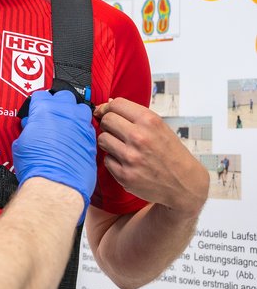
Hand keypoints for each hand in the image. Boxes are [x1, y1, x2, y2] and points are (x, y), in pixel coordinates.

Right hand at [12, 90, 96, 222]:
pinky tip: (74, 140)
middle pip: (64, 96)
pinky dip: (82, 131)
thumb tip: (31, 128)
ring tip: (66, 125)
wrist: (56, 186)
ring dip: (74, 114)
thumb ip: (29, 130)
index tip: (36, 110)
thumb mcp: (22, 144)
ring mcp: (81, 125)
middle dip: (58, 103)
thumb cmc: (38, 168)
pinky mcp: (91, 139)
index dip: (37, 104)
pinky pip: (89, 128)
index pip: (41, 95)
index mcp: (44, 110)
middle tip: (51, 115)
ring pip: (81, 109)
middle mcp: (65, 113)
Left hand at [94, 98, 207, 215]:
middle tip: (115, 131)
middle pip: (106, 120)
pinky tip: (126, 162)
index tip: (105, 112)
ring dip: (109, 142)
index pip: (116, 104)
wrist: (186, 184)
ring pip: (102, 139)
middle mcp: (139, 137)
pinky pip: (106, 160)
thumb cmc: (172, 154)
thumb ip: (134, 115)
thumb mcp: (160, 128)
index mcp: (149, 121)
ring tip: (122, 146)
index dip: (108, 107)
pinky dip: (113, 160)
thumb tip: (107, 104)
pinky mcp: (124, 175)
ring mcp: (131, 157)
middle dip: (108, 124)